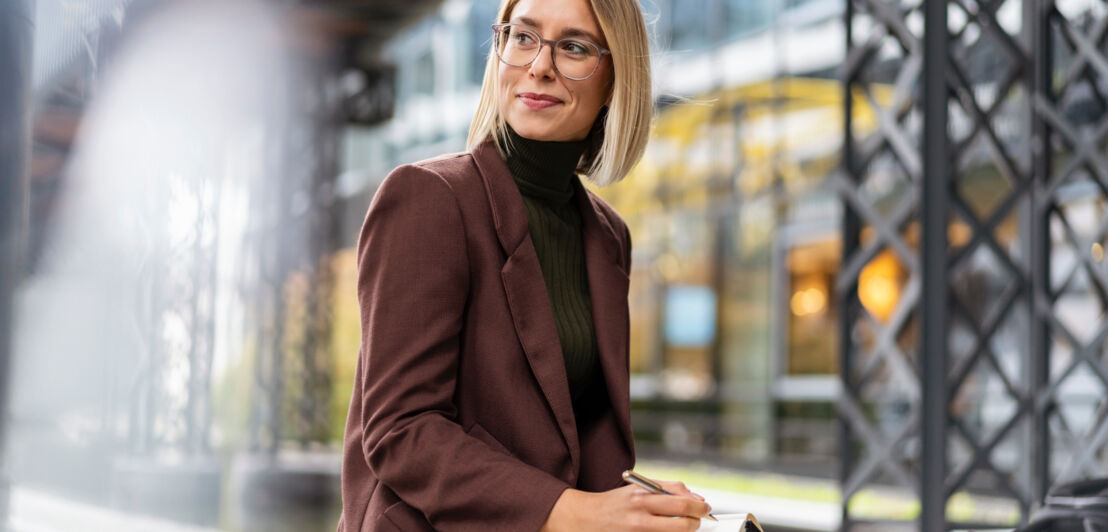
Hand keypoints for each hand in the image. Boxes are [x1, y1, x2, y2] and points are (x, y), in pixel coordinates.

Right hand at [540, 481, 711, 531]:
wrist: (583, 519)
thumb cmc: (613, 503)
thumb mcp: (635, 488)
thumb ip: (664, 489)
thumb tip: (694, 498)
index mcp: (641, 496)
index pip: (681, 500)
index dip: (699, 505)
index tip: (705, 507)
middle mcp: (639, 514)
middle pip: (683, 520)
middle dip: (697, 520)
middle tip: (700, 520)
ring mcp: (637, 531)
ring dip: (686, 531)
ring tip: (686, 527)